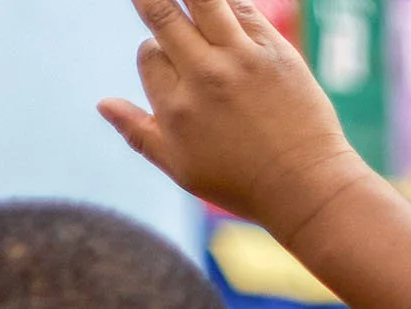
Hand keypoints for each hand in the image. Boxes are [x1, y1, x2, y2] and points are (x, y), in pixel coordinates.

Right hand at [99, 0, 373, 242]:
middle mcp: (204, 77)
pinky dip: (231, 4)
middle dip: (152, 0)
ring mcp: (241, 61)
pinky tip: (226, 7)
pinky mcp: (277, 52)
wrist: (307, 187)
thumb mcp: (181, 168)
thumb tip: (102, 103)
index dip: (154, 51)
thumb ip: (139, 133)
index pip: (148, 55)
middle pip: (162, 15)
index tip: (168, 59)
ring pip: (203, 1)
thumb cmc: (242, 183)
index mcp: (175, 107)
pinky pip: (246, 10)